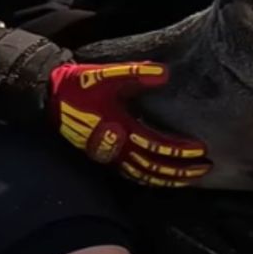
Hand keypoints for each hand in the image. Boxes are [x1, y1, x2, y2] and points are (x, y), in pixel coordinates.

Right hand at [48, 61, 211, 187]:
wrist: (49, 98)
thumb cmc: (79, 86)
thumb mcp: (108, 75)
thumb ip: (137, 73)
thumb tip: (165, 73)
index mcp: (120, 129)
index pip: (157, 146)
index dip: (180, 150)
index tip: (201, 151)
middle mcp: (116, 148)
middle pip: (153, 168)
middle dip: (180, 172)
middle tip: (203, 171)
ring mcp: (108, 156)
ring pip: (143, 175)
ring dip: (167, 180)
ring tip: (188, 179)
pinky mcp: (103, 156)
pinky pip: (131, 174)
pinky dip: (149, 178)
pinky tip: (159, 178)